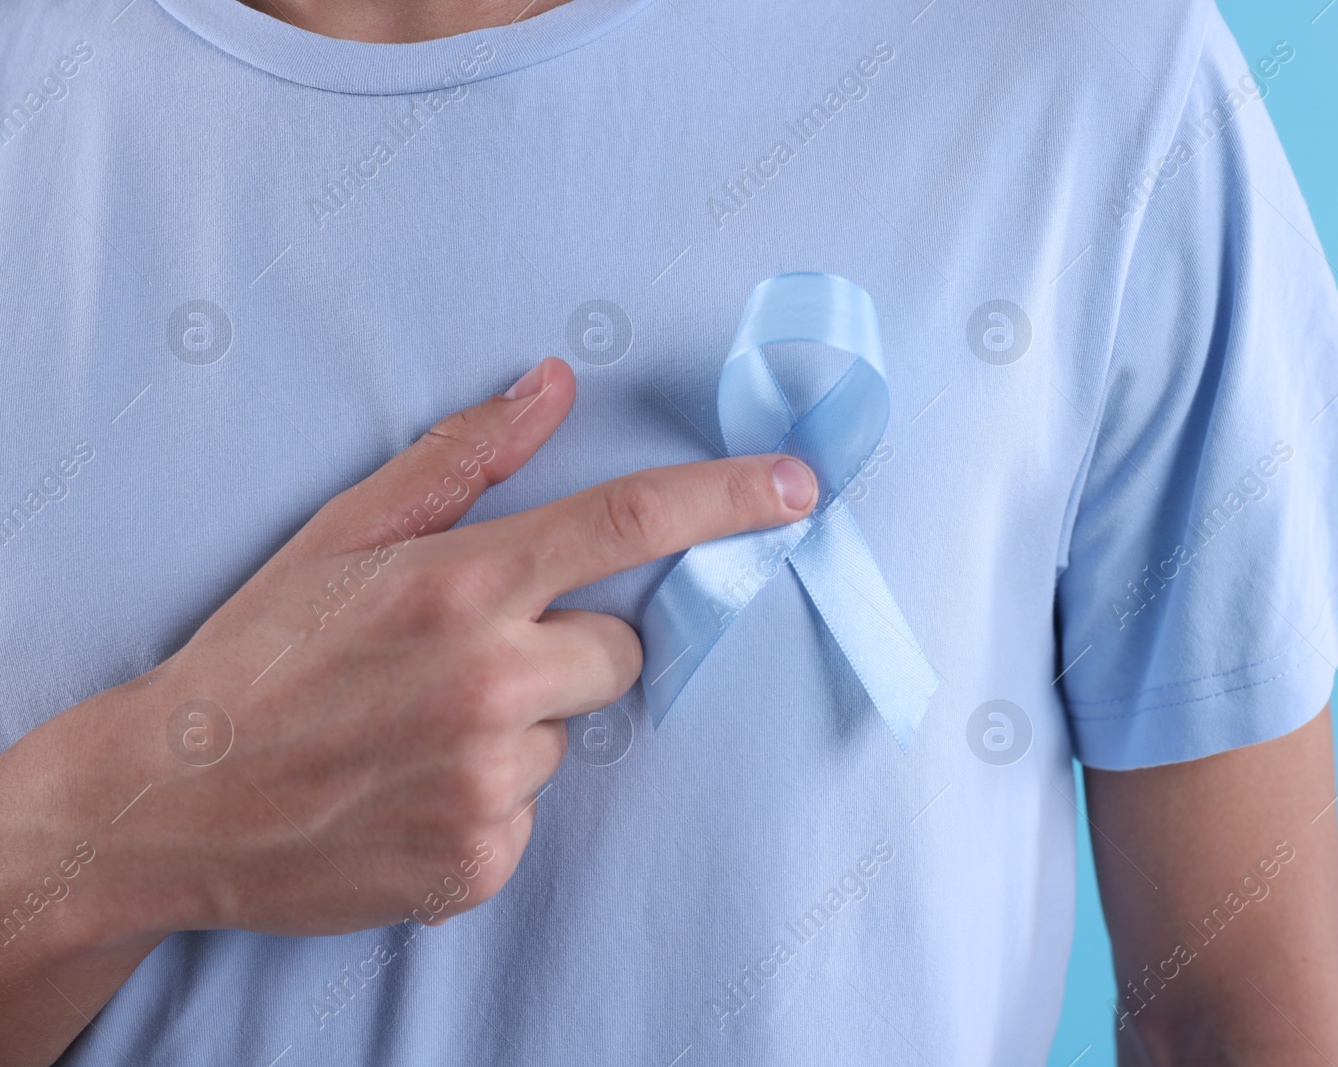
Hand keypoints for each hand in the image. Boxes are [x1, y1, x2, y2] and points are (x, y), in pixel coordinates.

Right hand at [87, 356, 817, 937]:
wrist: (170, 801)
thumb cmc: (258, 654)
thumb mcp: (343, 535)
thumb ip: (462, 458)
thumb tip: (553, 386)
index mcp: (462, 585)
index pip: (628, 523)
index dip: (728, 498)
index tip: (798, 486)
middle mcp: (489, 683)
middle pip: (622, 649)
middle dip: (569, 647)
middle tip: (470, 658)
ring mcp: (488, 784)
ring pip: (571, 736)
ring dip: (519, 727)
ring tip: (418, 730)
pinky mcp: (481, 863)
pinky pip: (532, 812)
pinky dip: (490, 800)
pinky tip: (412, 787)